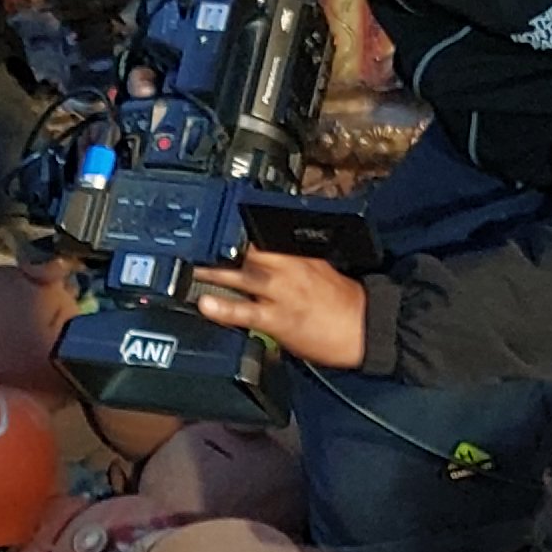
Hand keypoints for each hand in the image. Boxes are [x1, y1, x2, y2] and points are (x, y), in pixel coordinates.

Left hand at [187, 247, 371, 372]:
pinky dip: (225, 308)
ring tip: (186, 270)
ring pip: (242, 277)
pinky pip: (247, 312)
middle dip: (218, 247)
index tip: (210, 224)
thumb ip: (292, 259)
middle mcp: (288, 268)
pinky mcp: (280, 320)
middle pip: (248, 250)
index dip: (234, 230)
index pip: (262, 235)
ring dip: (212, 272)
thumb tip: (265, 255)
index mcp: (298, 253)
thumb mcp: (318, 267)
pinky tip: (205, 305)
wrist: (365, 327)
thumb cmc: (341, 301)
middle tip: (189, 244)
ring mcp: (282, 294)